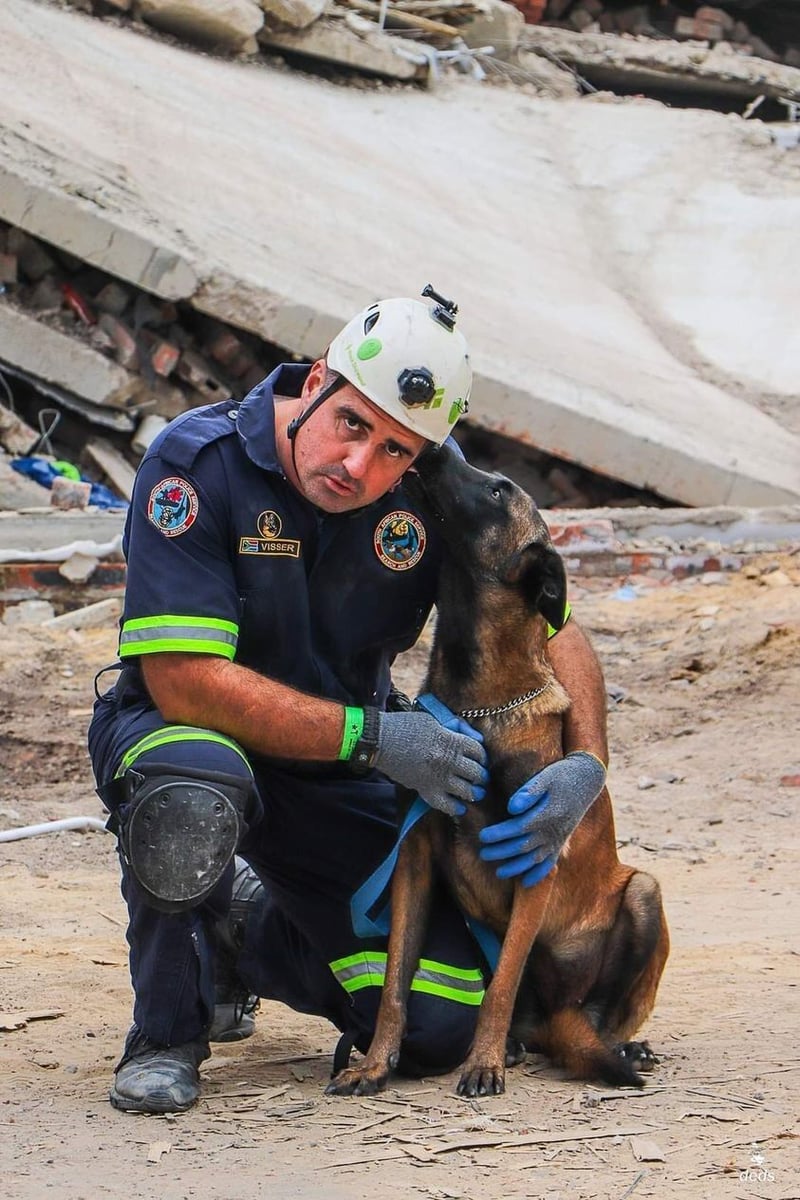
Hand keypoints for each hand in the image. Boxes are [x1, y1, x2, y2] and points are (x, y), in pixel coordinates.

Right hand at [375, 710, 487, 817]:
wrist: (380, 740)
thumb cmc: (405, 726)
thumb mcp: (433, 720)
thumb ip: (456, 729)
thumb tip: (476, 739)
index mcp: (451, 741)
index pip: (478, 751)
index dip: (482, 756)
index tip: (480, 758)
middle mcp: (448, 761)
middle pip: (477, 773)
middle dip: (481, 775)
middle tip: (480, 776)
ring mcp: (437, 778)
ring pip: (467, 791)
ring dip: (474, 792)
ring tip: (476, 792)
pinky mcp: (425, 790)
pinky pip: (446, 805)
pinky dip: (456, 808)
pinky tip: (460, 807)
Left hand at [479, 752, 605, 886]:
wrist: (587, 780)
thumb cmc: (562, 776)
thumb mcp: (546, 777)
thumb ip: (528, 793)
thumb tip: (512, 808)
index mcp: (546, 814)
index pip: (517, 828)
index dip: (499, 834)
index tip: (482, 836)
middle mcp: (552, 830)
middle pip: (523, 846)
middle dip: (501, 852)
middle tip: (483, 854)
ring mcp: (558, 838)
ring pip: (535, 859)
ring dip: (516, 867)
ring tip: (499, 873)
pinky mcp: (562, 841)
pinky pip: (550, 862)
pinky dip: (539, 874)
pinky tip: (526, 882)